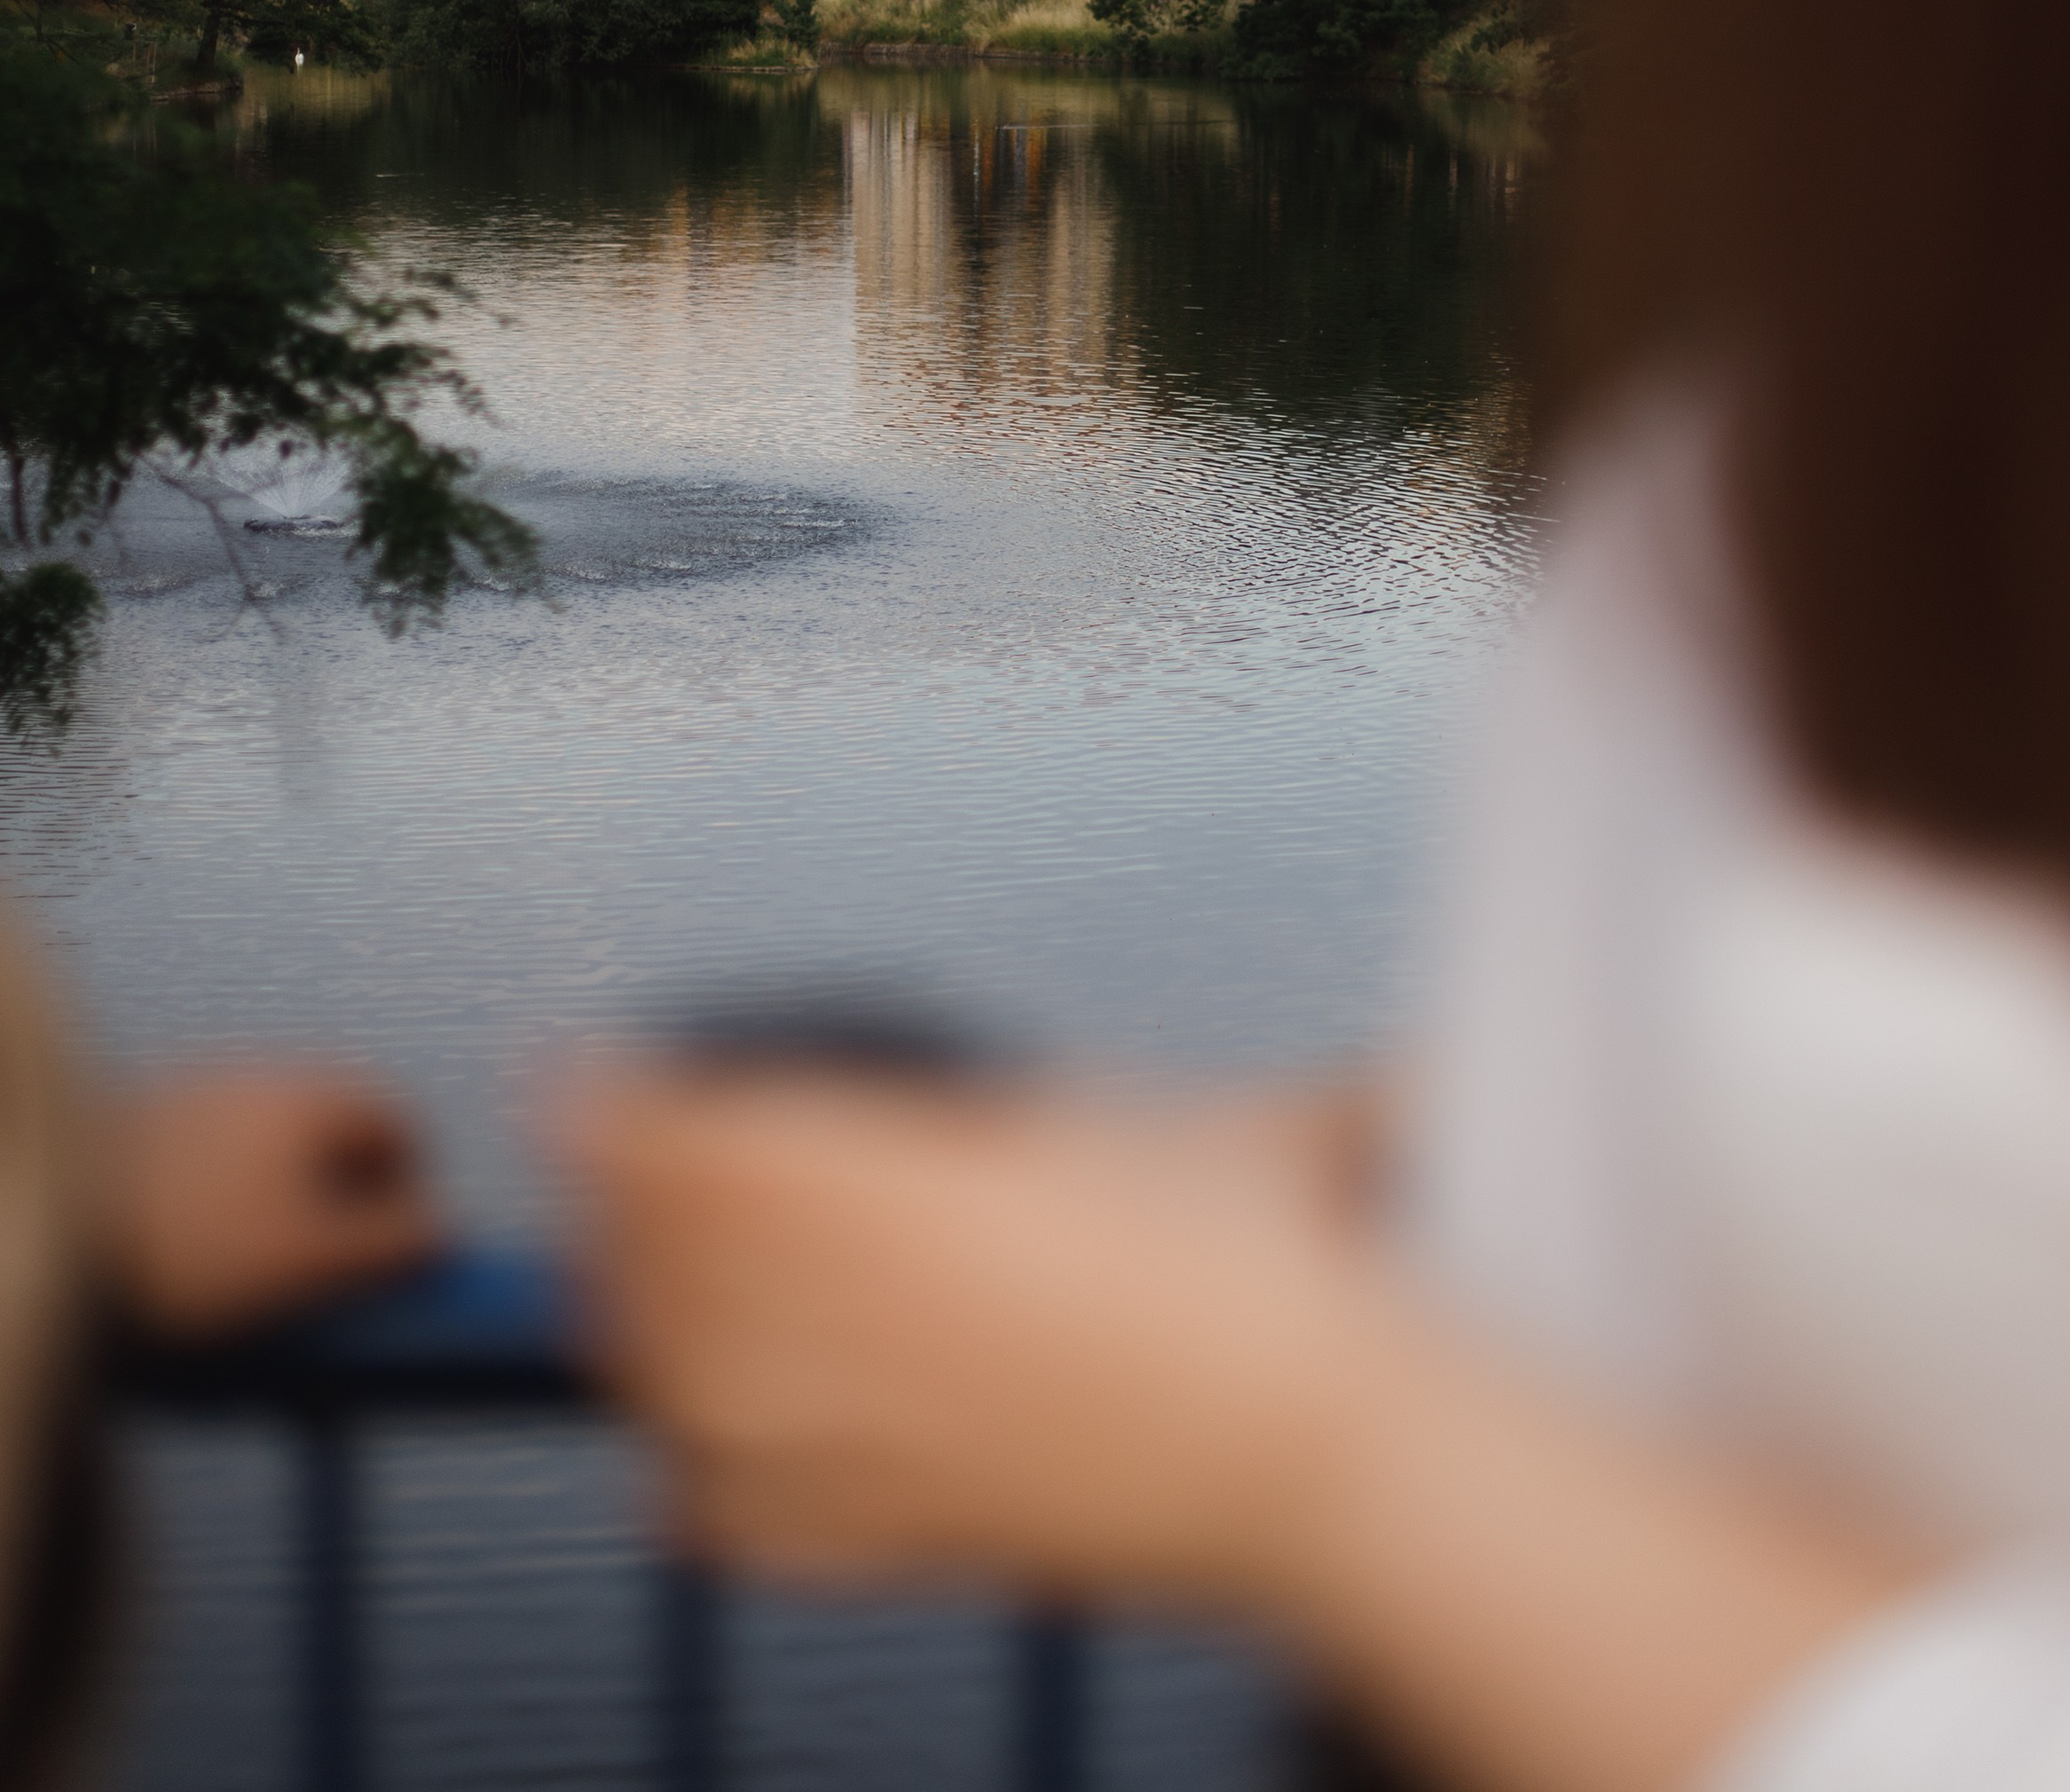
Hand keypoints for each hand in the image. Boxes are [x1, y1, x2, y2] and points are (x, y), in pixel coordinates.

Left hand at [100, 1066, 442, 1335]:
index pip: (400, 1122)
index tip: (396, 1253)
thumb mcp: (318, 1264)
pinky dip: (216, 1196)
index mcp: (312, 1093)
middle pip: (331, 1131)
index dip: (411, 1189)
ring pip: (266, 1144)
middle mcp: (258, 1071)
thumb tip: (443, 1230)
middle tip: (326, 1270)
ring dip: (277, 1198)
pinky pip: (205, 1154)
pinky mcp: (134, 1118)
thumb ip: (397, 1246)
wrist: (54, 1233)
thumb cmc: (194, 1254)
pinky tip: (185, 1252)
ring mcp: (191, 1089)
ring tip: (251, 1272)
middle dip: (341, 1197)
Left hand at [556, 1068, 1384, 1605]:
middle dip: (619, 1207)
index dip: (620, 1110)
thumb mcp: (1127, 1109)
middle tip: (612, 1165)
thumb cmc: (1253, 1268)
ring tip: (644, 1287)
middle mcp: (867, 1320)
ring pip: (678, 1390)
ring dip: (640, 1328)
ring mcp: (876, 1445)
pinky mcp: (906, 1542)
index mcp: (911, 1191)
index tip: (592, 1084)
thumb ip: (1010, 1101)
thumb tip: (957, 1094)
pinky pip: (735, 1526)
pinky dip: (691, 1480)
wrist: (1324, 1440)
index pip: (697, 1148)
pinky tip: (690, 1448)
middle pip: (665, 1264)